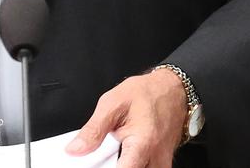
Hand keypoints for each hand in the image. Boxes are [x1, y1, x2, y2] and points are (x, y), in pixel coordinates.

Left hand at [65, 68, 187, 167]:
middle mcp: (155, 159)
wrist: (173, 91)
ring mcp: (161, 164)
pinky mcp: (162, 165)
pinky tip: (124, 155)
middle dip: (111, 166)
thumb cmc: (147, 93)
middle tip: (102, 154)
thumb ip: (94, 129)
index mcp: (143, 143)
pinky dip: (132, 164)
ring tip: (114, 152)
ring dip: (124, 165)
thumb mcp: (113, 102)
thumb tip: (76, 148)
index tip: (91, 163)